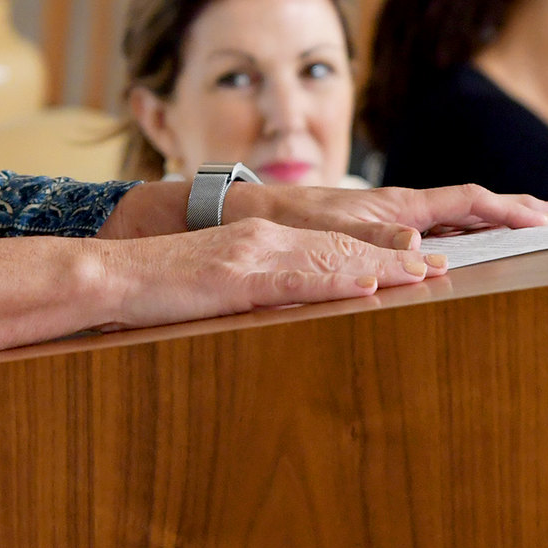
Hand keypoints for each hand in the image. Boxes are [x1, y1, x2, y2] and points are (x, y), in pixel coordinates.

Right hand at [94, 217, 449, 330]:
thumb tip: (282, 307)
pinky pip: (295, 281)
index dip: (372, 254)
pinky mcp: (236, 278)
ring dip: (378, 268)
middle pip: (338, 248)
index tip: (412, 263)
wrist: (112, 274)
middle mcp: (261, 240)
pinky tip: (364, 286)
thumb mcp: (213, 282)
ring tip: (419, 273)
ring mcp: (250, 256)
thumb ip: (250, 287)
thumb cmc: (156, 287)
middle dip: (389, 258)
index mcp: (257, 242)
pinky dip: (335, 283)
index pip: (325, 246)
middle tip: (436, 266)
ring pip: (328, 259)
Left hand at [226, 182, 547, 250]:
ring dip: (493, 219)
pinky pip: (436, 228)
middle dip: (513, 208)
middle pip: (471, 204)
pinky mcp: (382, 226)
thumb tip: (419, 245)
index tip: (543, 216)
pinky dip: (465, 232)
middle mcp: (403, 206)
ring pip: (457, 216)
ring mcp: (395, 215)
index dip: (507, 208)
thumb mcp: (334, 233)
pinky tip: (473, 242)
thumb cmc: (295, 220)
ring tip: (526, 224)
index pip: (467, 201)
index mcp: (400, 204)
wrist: (261, 211)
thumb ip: (375, 239)